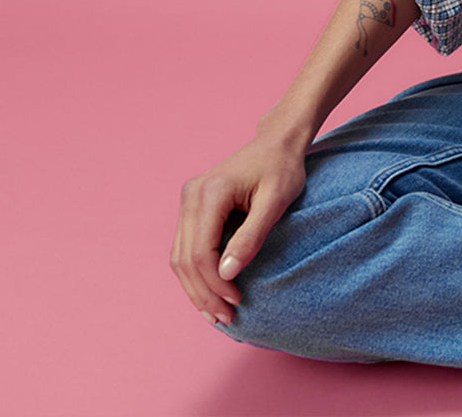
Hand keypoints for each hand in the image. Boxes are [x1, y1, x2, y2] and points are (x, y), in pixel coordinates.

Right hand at [171, 130, 306, 325]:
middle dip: (203, 293)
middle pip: (184, 259)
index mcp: (210, 193)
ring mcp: (188, 201)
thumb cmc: (282, 169)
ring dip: (195, 288)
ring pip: (179, 257)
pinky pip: (185, 247)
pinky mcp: (192, 207)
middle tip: (225, 319)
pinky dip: (195, 273)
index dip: (215, 283)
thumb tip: (226, 273)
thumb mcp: (275, 202)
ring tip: (215, 314)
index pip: (200, 252)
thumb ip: (251, 237)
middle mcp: (190, 196)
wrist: (277, 143)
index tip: (237, 301)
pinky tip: (210, 293)